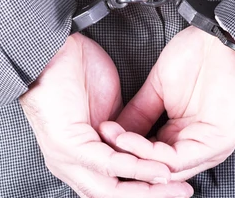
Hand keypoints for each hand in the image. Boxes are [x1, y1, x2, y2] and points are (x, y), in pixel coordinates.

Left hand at [19, 32, 193, 197]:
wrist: (52, 51)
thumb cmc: (75, 74)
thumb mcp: (108, 113)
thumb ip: (123, 135)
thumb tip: (144, 149)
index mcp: (79, 160)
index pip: (114, 188)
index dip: (145, 190)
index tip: (174, 184)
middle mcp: (70, 166)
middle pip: (115, 196)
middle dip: (153, 196)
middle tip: (182, 191)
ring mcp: (66, 159)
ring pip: (112, 189)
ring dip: (148, 188)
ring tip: (174, 183)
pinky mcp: (68, 145)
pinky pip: (108, 164)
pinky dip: (136, 168)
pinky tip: (157, 167)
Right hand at [99, 25, 234, 181]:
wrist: (222, 38)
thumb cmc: (198, 55)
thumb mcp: (159, 88)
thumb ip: (139, 112)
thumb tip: (115, 131)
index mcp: (182, 133)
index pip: (148, 157)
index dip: (121, 150)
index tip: (97, 139)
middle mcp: (195, 145)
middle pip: (153, 169)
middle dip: (123, 159)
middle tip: (97, 147)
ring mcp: (208, 147)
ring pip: (163, 168)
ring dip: (132, 155)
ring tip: (110, 139)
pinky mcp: (215, 143)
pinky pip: (176, 158)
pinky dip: (148, 151)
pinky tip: (127, 138)